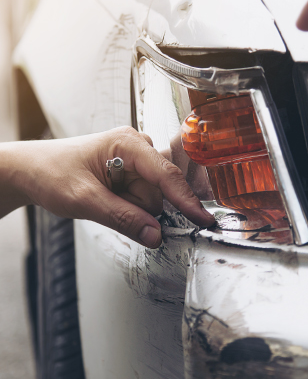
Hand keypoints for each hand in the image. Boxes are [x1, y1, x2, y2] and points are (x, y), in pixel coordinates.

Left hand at [5, 127, 214, 248]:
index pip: (166, 174)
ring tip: (103, 199)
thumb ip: (123, 218)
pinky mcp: (132, 172)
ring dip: (132, 208)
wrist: (32, 171)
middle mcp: (136, 147)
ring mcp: (135, 160)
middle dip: (140, 207)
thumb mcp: (84, 200)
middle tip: (109, 205)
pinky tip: (111, 199)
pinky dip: (131, 206)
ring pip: (152, 197)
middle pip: (159, 190)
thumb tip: (156, 235)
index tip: (203, 219)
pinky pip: (144, 198)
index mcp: (127, 143)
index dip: (185, 199)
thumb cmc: (51, 172)